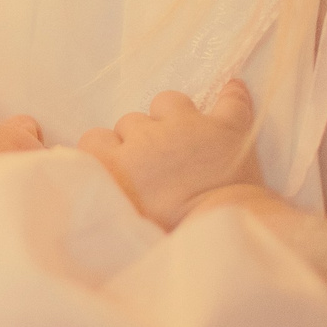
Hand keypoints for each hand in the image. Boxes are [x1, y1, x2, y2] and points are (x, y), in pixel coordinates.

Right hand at [80, 80, 264, 227]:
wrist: (216, 231)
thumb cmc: (166, 235)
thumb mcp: (122, 219)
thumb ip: (108, 194)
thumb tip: (102, 186)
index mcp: (115, 165)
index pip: (93, 139)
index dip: (107, 148)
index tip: (119, 163)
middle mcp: (145, 138)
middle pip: (130, 120)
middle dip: (141, 137)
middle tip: (157, 163)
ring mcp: (185, 127)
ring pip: (168, 101)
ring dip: (172, 113)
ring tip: (184, 134)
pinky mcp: (224, 127)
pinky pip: (230, 100)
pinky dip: (232, 96)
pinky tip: (232, 91)